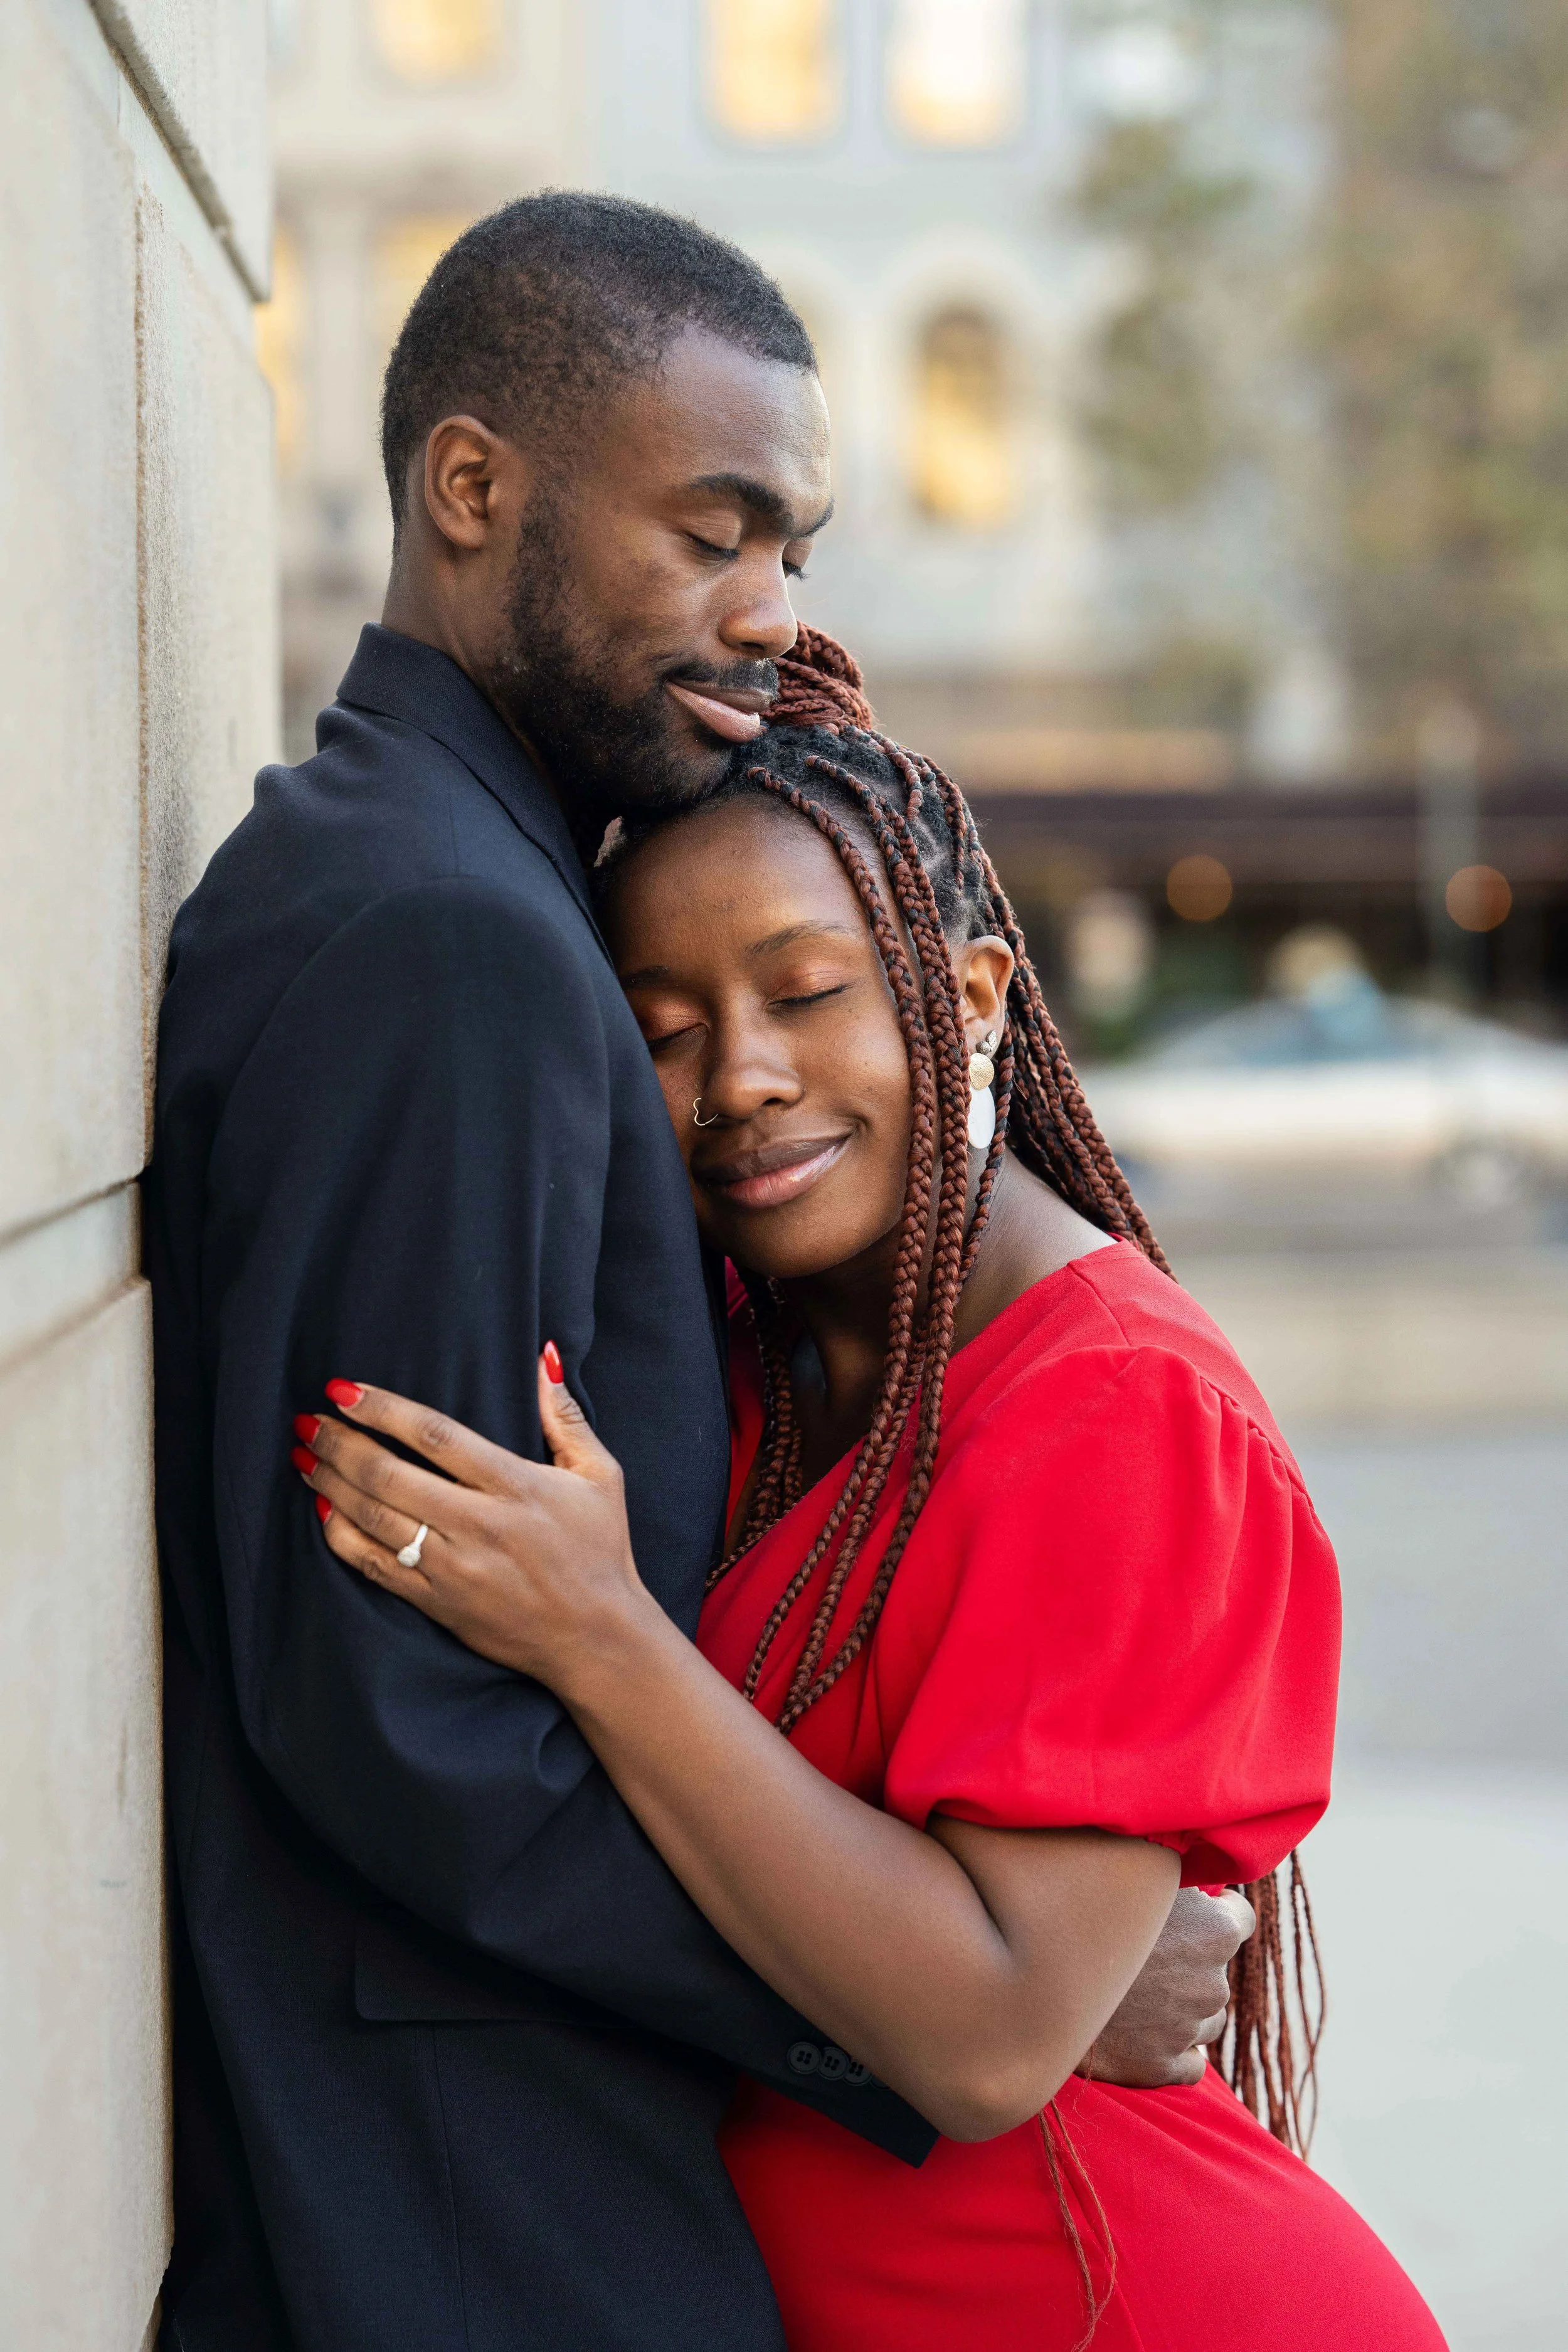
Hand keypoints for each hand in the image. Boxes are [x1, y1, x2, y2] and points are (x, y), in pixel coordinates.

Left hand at [291, 1354, 650, 1692]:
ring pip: (374, 1519)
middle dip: (340, 1443)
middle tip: (307, 1419)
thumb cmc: (601, 1550)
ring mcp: (453, 1568)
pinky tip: (321, 1511)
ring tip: (304, 1455)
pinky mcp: (438, 1604)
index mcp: (516, 1486)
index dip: (384, 1409)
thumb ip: (565, 1417)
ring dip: (331, 1484)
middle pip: (390, 1476)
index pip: (436, 1435)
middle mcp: (478, 1525)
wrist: (596, 1639)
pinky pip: (375, 1568)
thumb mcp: (601, 1476)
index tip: (344, 1389)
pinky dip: (341, 1537)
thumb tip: (541, 1358)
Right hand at [1078, 1886, 1254, 2087]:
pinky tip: (1142, 2034)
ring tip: (1136, 1995)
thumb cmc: (1084, 1913)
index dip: (1220, 1910)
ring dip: (1181, 2008)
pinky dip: (1173, 2050)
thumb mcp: (1136, 1875)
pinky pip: (1189, 2062)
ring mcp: (1190, 2028)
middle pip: (1215, 1970)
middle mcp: (1213, 1982)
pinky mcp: (1165, 2067)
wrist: (1037, 1979)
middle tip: (1145, 1955)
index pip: (1241, 1918)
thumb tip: (1190, 1875)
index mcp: (1215, 1931)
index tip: (1198, 1911)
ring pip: (1203, 2017)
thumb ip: (1172, 1876)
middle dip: (1189, 1964)